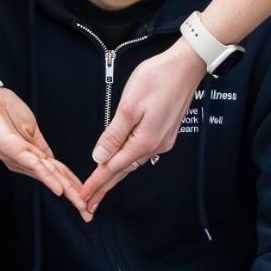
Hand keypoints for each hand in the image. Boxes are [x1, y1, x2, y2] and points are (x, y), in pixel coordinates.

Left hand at [0, 85, 87, 214]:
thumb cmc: (3, 110)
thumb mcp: (30, 129)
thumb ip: (42, 147)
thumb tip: (53, 160)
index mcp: (31, 156)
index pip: (57, 173)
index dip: (74, 185)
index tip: (87, 199)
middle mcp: (26, 162)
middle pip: (56, 179)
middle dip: (74, 196)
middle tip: (88, 213)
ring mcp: (21, 158)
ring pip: (49, 176)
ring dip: (67, 190)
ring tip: (81, 203)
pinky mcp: (16, 151)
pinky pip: (36, 166)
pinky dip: (49, 178)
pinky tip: (60, 189)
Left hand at [81, 41, 203, 212]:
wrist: (186, 65)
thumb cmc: (158, 78)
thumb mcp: (129, 106)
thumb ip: (114, 135)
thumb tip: (100, 158)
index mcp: (144, 141)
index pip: (113, 168)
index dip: (96, 183)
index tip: (83, 197)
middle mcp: (155, 146)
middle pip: (123, 171)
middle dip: (105, 187)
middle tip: (89, 204)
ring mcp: (162, 140)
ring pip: (132, 163)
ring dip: (115, 175)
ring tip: (101, 187)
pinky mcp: (164, 132)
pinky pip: (141, 153)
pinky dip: (127, 162)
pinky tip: (121, 163)